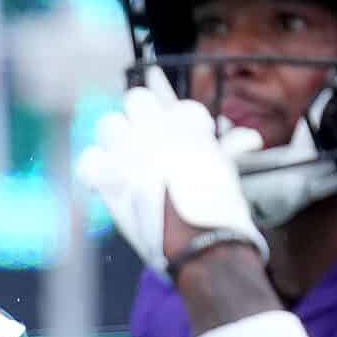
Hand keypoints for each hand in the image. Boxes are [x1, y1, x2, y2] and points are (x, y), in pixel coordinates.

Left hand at [77, 70, 268, 273]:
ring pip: (107, 122)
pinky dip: (93, 170)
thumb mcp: (228, 170)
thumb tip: (248, 139)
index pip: (171, 101)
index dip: (168, 116)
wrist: (198, 237)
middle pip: (135, 99)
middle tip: (140, 142)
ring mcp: (130, 149)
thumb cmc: (218, 208)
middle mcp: (157, 129)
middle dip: (137, 117)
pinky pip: (88, 159)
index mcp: (188, 125)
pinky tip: (102, 181)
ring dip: (112, 140)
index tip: (167, 132)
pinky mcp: (109, 175)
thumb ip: (228, 150)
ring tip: (121, 161)